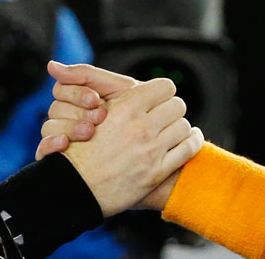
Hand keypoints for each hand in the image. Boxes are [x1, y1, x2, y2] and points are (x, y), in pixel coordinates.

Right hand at [35, 62, 138, 158]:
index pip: (61, 89)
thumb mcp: (118, 90)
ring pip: (48, 127)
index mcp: (77, 99)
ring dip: (69, 127)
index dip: (76, 93)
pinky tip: (65, 144)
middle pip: (55, 108)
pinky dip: (51, 144)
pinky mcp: (59, 158)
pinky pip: (43, 149)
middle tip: (100, 117)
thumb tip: (52, 65)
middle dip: (78, 110)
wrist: (152, 145)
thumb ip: (87, 75)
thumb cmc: (137, 113)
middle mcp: (67, 117)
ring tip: (89, 132)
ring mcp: (62, 138)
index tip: (96, 99)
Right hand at [55, 75, 202, 215]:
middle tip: (165, 114)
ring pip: (184, 126)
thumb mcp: (85, 110)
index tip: (157, 98)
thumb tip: (100, 76)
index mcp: (125, 108)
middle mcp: (141, 128)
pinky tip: (189, 140)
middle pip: (178, 105)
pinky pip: (188, 150)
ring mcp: (150, 152)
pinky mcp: (156, 173)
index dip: (161, 91)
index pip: (164, 86)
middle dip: (172, 108)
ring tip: (173, 129)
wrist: (72, 187)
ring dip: (180, 126)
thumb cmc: (76, 149)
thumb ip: (102, 89)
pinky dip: (192, 142)